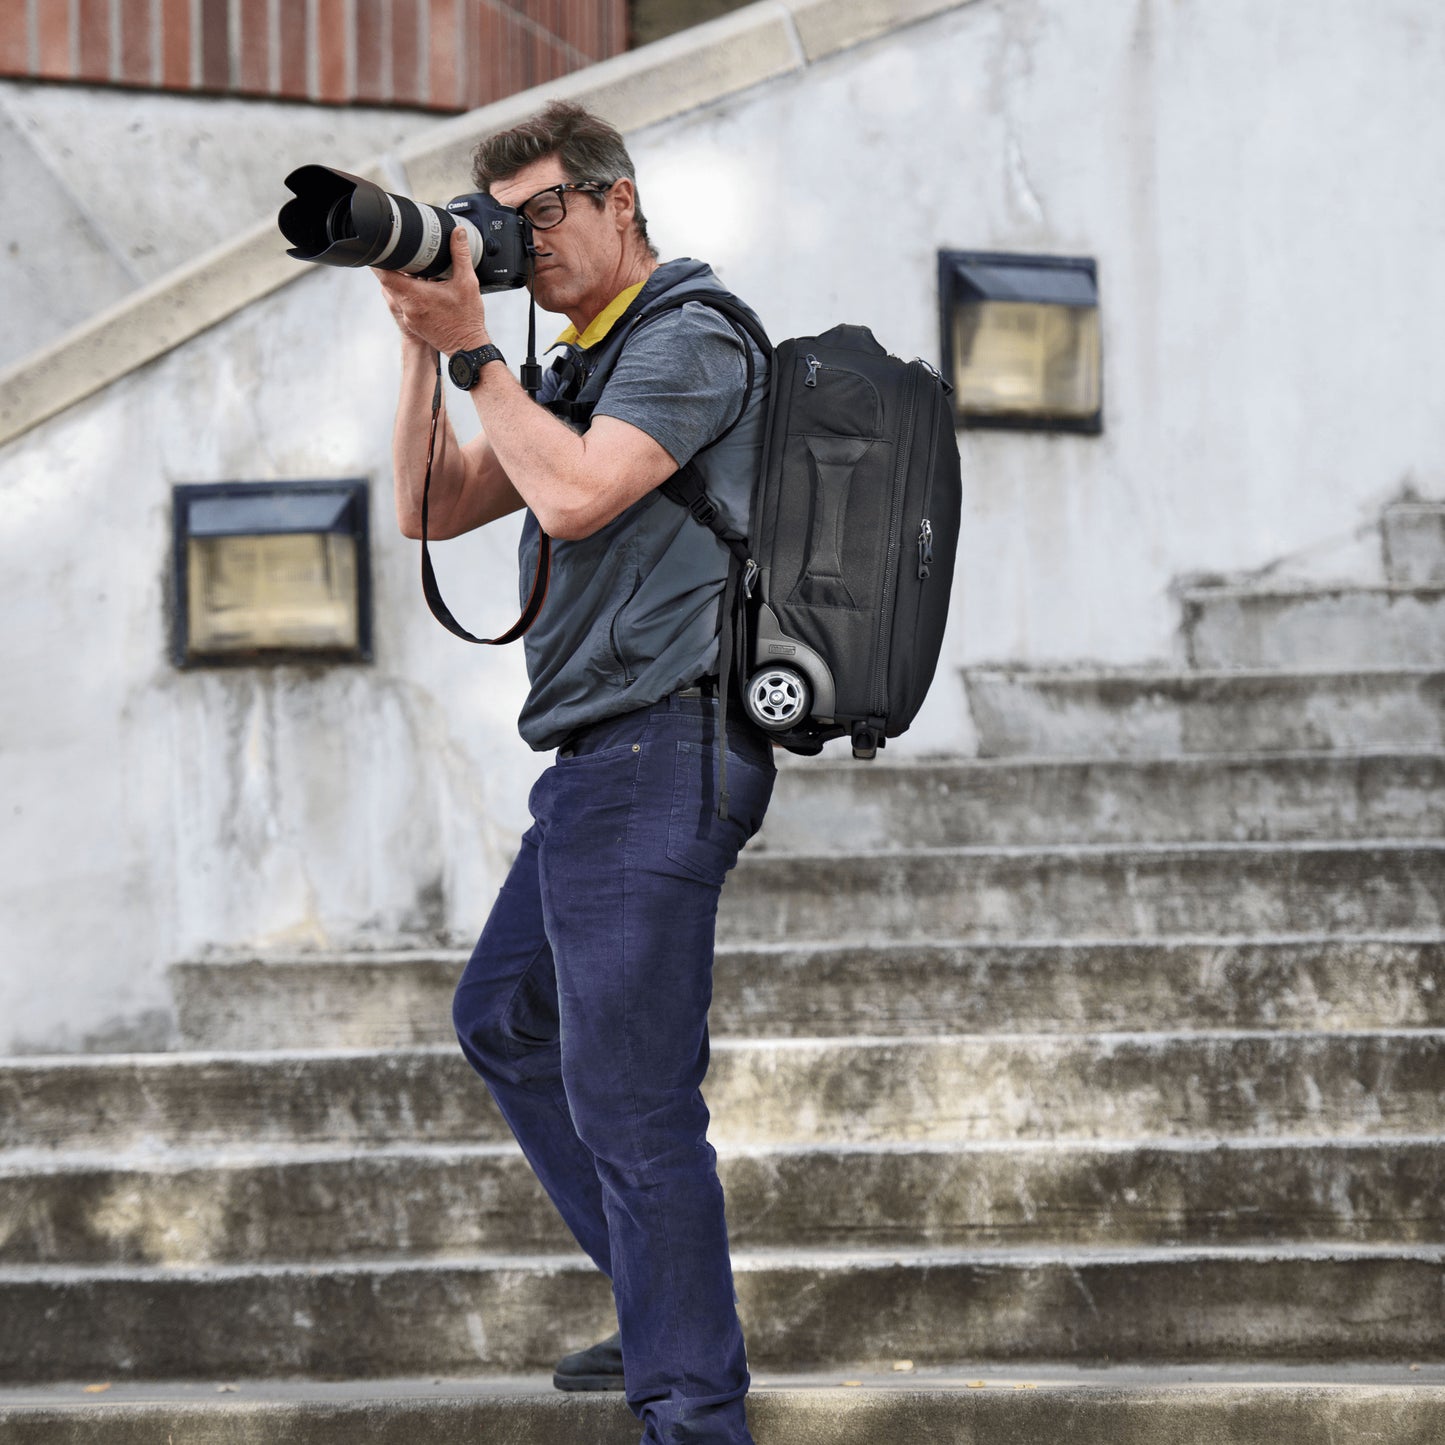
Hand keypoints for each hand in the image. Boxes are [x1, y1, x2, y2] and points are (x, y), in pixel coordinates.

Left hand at [372, 229, 489, 354]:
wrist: (468, 347)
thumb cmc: (467, 320)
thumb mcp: (467, 282)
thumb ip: (460, 255)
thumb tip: (458, 234)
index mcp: (415, 296)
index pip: (384, 275)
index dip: (380, 260)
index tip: (382, 249)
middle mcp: (408, 308)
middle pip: (388, 282)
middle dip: (394, 267)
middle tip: (401, 254)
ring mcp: (409, 318)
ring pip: (397, 293)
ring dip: (403, 281)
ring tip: (416, 271)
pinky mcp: (413, 324)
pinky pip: (405, 304)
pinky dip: (410, 294)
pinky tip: (424, 289)